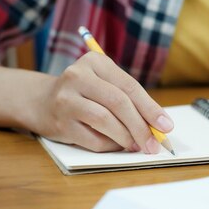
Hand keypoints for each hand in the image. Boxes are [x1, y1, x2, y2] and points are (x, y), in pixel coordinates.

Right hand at [29, 52, 172, 152]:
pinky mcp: (60, 123)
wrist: (41, 101)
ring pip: (105, 121)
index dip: (151, 108)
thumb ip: (131, 100)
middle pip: (118, 103)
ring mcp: (65, 99)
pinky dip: (111, 145)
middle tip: (154, 143)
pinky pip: (93, 139)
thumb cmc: (86, 94)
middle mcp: (77, 76)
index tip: (167, 126)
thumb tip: (160, 126)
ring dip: (127, 137)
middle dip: (141, 126)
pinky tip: (118, 145)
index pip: (130, 87)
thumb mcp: (106, 85)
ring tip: (137, 145)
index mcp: (95, 62)